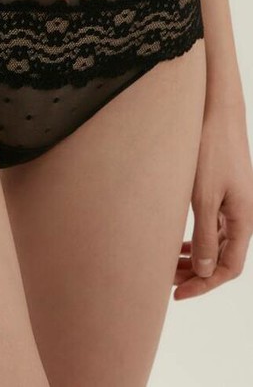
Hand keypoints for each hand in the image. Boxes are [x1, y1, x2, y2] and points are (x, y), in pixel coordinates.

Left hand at [173, 104, 252, 299]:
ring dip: (193, 257)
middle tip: (165, 281)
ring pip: (215, 243)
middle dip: (195, 273)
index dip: (204, 285)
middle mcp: (243, 215)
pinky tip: (176, 242)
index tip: (177, 294)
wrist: (216, 113)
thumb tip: (203, 270)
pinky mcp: (223, 192)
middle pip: (222, 258)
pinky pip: (212, 226)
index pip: (228, 268)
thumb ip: (204, 235)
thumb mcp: (203, 196)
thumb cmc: (210, 150)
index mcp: (243, 220)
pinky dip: (196, 239)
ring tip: (167, 265)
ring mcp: (234, 204)